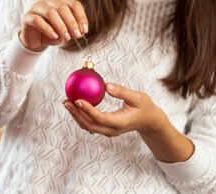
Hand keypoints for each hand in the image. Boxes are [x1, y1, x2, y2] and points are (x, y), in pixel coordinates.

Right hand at [19, 0, 87, 51]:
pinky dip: (47, 29)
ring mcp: (36, 7)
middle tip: (76, 35)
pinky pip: (37, 20)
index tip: (84, 30)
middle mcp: (48, 1)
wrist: (35, 41)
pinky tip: (54, 37)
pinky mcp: (27, 16)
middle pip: (62, 7)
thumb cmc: (52, 33)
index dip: (81, 17)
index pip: (74, 4)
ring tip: (66, 38)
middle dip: (71, 23)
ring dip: (61, 26)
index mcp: (60, 1)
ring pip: (50, 12)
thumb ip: (72, 30)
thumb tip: (80, 32)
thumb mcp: (65, 32)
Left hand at [63, 83, 194, 162]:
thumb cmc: (144, 107)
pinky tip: (75, 104)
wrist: (149, 121)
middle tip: (66, 101)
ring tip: (66, 102)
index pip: (100, 118)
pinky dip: (81, 115)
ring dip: (76, 115)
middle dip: (76, 114)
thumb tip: (106, 85)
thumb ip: (122, 92)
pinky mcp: (106, 129)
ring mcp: (108, 131)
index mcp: (120, 123)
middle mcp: (112, 130)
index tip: (77, 99)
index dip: (87, 110)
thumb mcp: (138, 97)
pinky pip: (90, 123)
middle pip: (89, 124)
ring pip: (88, 126)